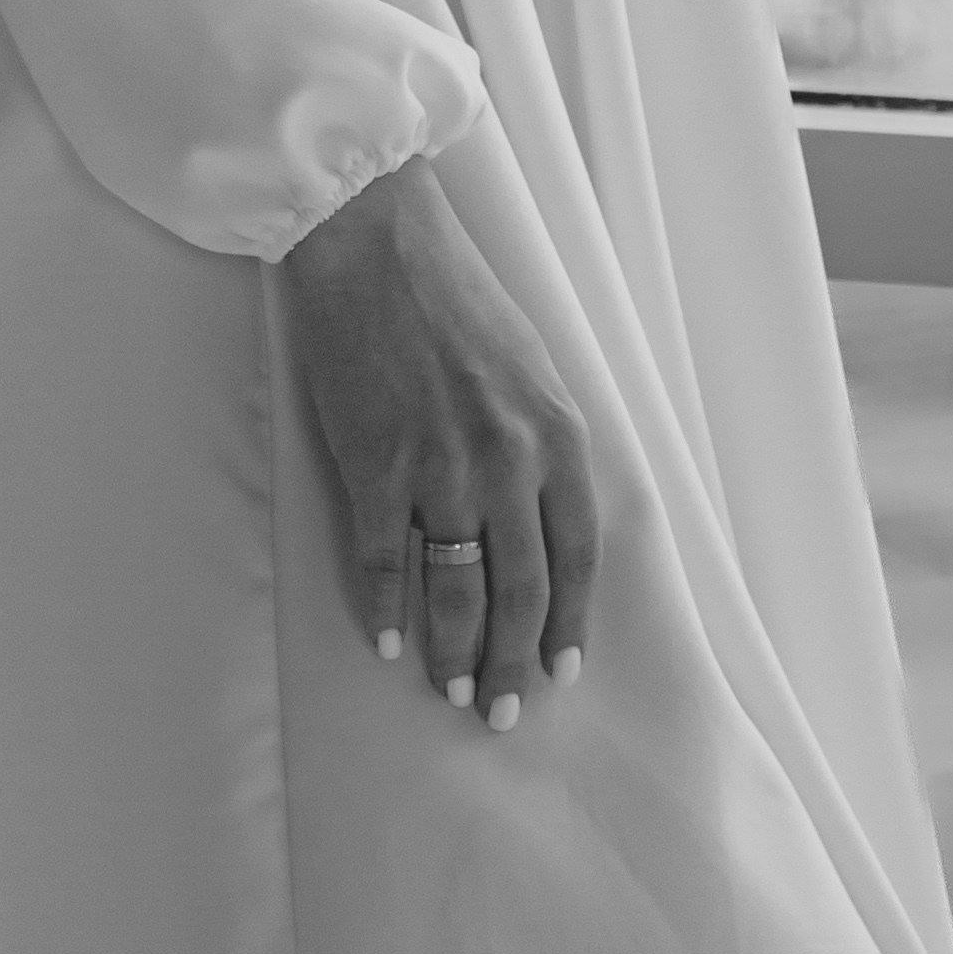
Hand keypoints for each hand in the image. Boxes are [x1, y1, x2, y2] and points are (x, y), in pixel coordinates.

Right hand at [276, 150, 599, 732]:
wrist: (375, 242)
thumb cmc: (456, 296)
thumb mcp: (531, 366)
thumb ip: (544, 445)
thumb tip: (545, 524)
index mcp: (557, 433)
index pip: (577, 556)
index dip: (569, 623)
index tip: (559, 671)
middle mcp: (508, 459)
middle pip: (520, 589)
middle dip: (511, 661)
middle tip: (499, 711)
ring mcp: (439, 466)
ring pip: (456, 588)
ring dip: (454, 650)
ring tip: (449, 687)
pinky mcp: (375, 465)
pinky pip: (384, 561)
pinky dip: (386, 610)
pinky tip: (389, 643)